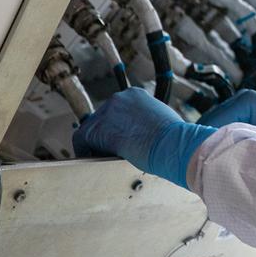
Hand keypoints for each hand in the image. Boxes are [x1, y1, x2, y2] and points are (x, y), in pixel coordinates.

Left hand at [73, 88, 215, 188]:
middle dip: (107, 134)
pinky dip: (85, 151)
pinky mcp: (96, 129)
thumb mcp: (163, 122)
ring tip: (104, 158)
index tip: (122, 139)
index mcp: (136, 95)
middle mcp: (119, 98)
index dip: (118, 126)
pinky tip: (93, 161)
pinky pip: (81, 140)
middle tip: (113, 151)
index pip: (118, 110)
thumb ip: (148, 122)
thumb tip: (145, 134)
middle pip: (103, 118)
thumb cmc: (174, 138)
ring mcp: (106, 112)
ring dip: (97, 143)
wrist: (171, 143)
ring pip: (92, 128)